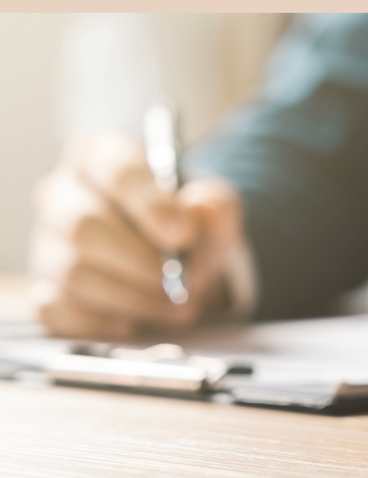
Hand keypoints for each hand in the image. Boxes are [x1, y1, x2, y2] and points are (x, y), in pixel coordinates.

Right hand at [29, 130, 245, 339]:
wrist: (176, 260)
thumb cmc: (185, 223)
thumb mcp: (214, 208)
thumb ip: (215, 205)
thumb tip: (198, 208)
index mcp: (100, 156)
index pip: (115, 171)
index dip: (150, 205)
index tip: (183, 234)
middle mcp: (62, 194)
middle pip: (83, 226)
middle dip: (142, 262)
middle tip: (182, 282)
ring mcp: (47, 243)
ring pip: (73, 273)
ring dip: (132, 297)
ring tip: (174, 305)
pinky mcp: (43, 288)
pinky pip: (57, 310)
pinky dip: (100, 321)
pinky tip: (132, 321)